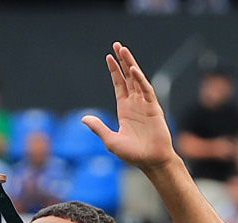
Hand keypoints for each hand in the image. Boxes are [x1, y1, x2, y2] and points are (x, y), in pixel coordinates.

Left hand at [83, 43, 178, 172]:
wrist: (151, 162)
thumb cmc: (133, 154)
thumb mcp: (110, 140)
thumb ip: (98, 128)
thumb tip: (83, 118)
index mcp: (124, 109)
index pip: (119, 85)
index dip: (114, 71)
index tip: (108, 57)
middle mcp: (135, 103)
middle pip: (128, 77)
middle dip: (122, 61)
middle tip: (117, 45)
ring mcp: (145, 104)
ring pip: (137, 79)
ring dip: (130, 64)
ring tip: (123, 50)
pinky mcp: (153, 108)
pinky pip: (146, 90)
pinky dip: (140, 80)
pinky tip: (132, 70)